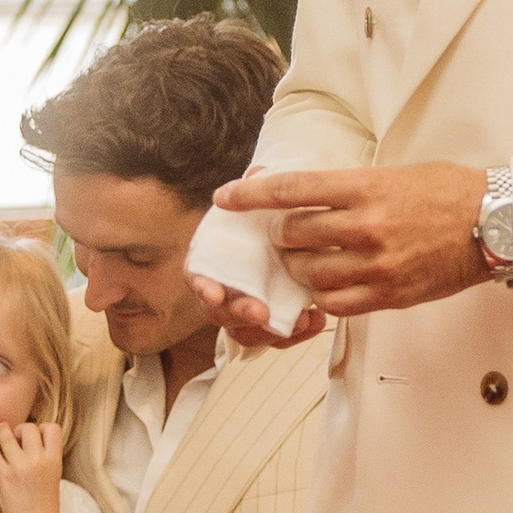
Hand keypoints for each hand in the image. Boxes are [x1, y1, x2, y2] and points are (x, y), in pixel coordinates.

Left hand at [0, 420, 65, 512]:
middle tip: (17, 435)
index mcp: (54, 459)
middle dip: (22, 429)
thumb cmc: (45, 503)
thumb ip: (45, 456)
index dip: (43, 427)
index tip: (36, 433)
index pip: (52, 428)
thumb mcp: (54, 475)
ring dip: (3, 430)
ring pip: (8, 436)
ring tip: (1, 429)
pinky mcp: (2, 475)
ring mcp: (19, 466)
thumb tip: (29, 439)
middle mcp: (38, 460)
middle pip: (29, 428)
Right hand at [187, 171, 331, 350]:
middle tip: (260, 311)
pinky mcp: (271, 324)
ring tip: (298, 320)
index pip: (197, 275)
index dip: (202, 285)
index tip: (214, 292)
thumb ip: (261, 190)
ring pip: (246, 332)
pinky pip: (276, 338)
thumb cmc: (273, 220)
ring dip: (267, 331)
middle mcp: (226, 288)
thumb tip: (258, 174)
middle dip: (238, 313)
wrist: (298, 238)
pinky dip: (294, 334)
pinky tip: (315, 320)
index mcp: (215, 258)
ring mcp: (247, 308)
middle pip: (219, 311)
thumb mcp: (271, 201)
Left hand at [198, 162, 488, 323]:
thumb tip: (303, 195)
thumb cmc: (447, 192)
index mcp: (366, 188)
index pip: (293, 190)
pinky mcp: (388, 294)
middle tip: (277, 234)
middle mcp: (366, 226)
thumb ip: (349, 187)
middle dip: (277, 235)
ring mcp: (376, 264)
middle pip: (293, 234)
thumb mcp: (394, 174)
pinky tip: (322, 286)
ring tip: (299, 260)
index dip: (252, 195)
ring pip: (309, 272)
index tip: (226, 198)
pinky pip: (335, 303)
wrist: (494, 224)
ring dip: (295, 267)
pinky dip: (320, 296)